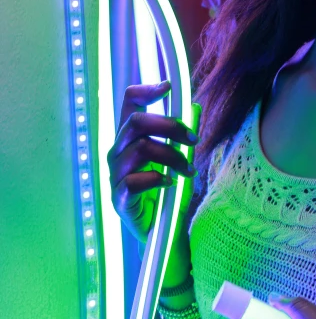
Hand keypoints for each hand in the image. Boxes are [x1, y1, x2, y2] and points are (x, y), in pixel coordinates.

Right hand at [106, 81, 198, 244]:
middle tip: (194, 139)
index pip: (128, 103)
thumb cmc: (167, 190)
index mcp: (130, 137)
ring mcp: (116, 174)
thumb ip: (182, 134)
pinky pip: (135, 181)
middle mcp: (118, 151)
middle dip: (170, 126)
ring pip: (141, 149)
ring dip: (172, 157)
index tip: (168, 88)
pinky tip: (171, 184)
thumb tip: (195, 107)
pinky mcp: (119, 198)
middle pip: (136, 122)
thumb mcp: (178, 157)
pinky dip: (158, 179)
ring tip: (189, 170)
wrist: (160, 230)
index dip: (145, 90)